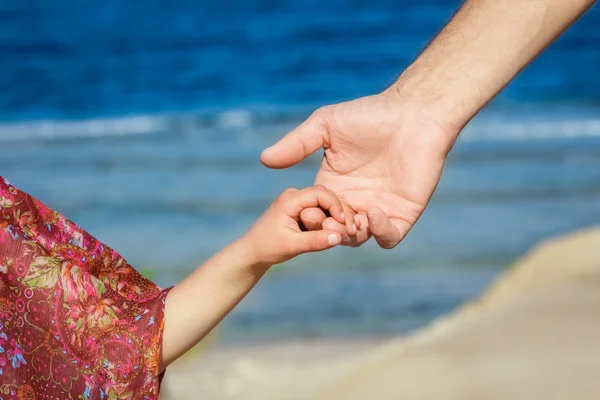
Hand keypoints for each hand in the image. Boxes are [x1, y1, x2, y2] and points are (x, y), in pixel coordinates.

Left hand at [242, 185, 356, 266]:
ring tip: (349, 233)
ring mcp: (299, 203)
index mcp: (291, 199)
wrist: (252, 253)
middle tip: (353, 230)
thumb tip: (339, 237)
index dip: (337, 206)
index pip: (321, 193)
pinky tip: (341, 232)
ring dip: (337, 217)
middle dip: (341, 212)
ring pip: (326, 204)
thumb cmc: (268, 248)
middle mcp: (295, 196)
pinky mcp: (301, 211)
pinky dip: (331, 221)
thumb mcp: (292, 246)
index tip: (345, 223)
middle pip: (327, 196)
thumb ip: (315, 241)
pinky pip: (322, 211)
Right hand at [261, 90, 455, 248]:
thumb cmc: (370, 115)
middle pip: (334, 231)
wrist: (413, 113)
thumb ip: (297, 144)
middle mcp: (354, 200)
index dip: (310, 216)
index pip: (315, 212)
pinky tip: (372, 213)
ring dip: (350, 236)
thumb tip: (264, 159)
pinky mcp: (403, 212)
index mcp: (333, 184)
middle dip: (327, 231)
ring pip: (358, 239)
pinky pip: (389, 237)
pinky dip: (379, 233)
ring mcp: (379, 208)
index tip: (307, 210)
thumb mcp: (325, 126)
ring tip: (349, 221)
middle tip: (326, 222)